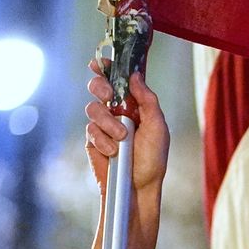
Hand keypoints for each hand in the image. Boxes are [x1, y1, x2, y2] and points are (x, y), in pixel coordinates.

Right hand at [84, 61, 169, 195]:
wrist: (138, 187)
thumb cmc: (152, 159)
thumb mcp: (157, 126)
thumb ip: (147, 100)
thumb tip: (135, 76)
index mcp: (133, 104)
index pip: (118, 79)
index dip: (107, 67)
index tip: (101, 61)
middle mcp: (116, 111)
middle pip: (98, 87)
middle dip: (100, 87)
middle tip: (109, 97)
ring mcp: (103, 125)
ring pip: (93, 108)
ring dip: (108, 122)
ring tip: (121, 138)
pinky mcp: (93, 140)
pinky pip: (90, 130)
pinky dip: (103, 140)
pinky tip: (113, 152)